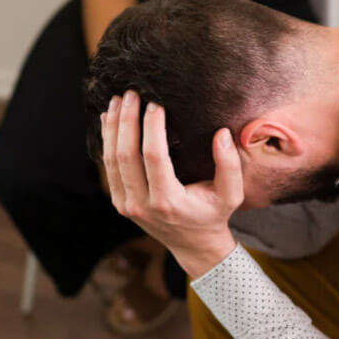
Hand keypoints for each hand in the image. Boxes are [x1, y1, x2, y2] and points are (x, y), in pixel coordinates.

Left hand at [100, 90, 241, 277]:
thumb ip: (230, 166)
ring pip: (111, 160)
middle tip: (132, 93)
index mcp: (168, 202)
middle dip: (127, 120)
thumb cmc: (213, 215)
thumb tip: (222, 134)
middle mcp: (142, 205)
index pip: (154, 157)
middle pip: (125, 155)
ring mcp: (126, 205)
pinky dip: (107, 141)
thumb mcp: (232, 194)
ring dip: (113, 127)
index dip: (151, 127)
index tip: (155, 104)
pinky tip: (110, 119)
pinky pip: (108, 168)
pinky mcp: (120, 202)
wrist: (194, 245)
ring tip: (119, 100)